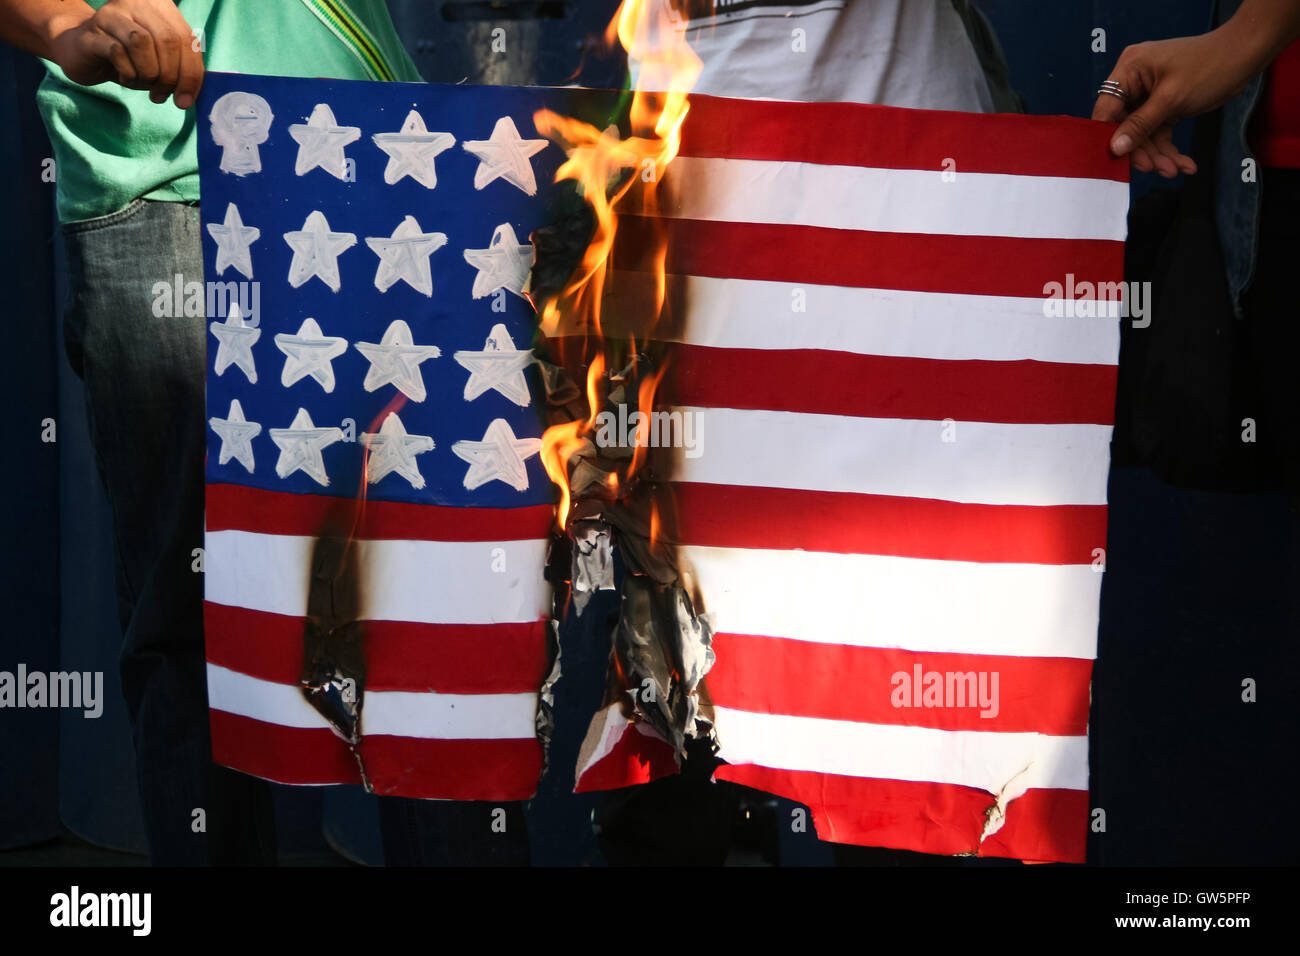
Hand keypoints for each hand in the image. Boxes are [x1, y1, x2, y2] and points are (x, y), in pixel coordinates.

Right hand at [47, 0, 202, 108]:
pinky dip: (127, 72)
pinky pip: (117, 51)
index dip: (191, 74)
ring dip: (148, 72)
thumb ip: (181, 71)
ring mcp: (111, 14)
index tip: (185, 100)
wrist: (83, 51)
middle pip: (168, 40)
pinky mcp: (91, 31)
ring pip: (142, 42)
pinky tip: (125, 77)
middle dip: (170, 76)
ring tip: (143, 82)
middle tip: (162, 94)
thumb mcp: (162, 63)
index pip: (187, 39)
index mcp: (160, 7)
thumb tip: (188, 97)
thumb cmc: (130, 59)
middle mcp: (136, 3)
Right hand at [1092, 31, 1260, 177]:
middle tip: (1156, 169)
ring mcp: (1149, 95)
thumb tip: (1115, 148)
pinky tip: (1183, 163)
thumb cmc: (1210, 66)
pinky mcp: (1164, 106)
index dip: (1109, 136)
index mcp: (1129, 70)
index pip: (1106, 110)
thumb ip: (1141, 125)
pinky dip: (1170, 149)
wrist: (1245, 56)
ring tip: (1175, 169)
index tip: (1116, 161)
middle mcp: (1135, 82)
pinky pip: (1159, 132)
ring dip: (1159, 154)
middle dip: (1143, 150)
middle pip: (1125, 126)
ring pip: (1144, 134)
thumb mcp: (1171, 99)